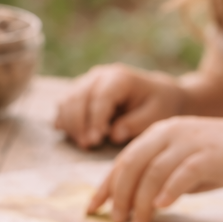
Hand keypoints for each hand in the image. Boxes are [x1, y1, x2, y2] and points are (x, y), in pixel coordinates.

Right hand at [55, 64, 185, 149]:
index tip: (96, 140)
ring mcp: (87, 83)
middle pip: (78, 98)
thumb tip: (114, 135)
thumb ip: (136, 124)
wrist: (158, 94)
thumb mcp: (156, 115)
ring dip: (70, 125)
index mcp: (119, 78)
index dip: (95, 120)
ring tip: (84, 144)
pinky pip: (63, 106)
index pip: (100, 98)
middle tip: (88, 146)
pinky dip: (64, 121)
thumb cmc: (159, 105)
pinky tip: (74, 136)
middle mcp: (99, 76)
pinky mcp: (79, 93)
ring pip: (67, 101)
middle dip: (79, 124)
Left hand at [87, 116, 222, 221]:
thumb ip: (155, 177)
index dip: (105, 186)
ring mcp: (189, 142)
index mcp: (157, 134)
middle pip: (132, 165)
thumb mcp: (180, 165)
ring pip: (153, 172)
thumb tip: (126, 203)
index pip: (122, 161)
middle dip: (119, 196)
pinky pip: (183, 173)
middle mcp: (169, 133)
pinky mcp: (210, 155)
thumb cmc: (217, 158)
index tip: (91, 209)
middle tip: (117, 220)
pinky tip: (162, 207)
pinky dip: (169, 191)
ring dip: (141, 201)